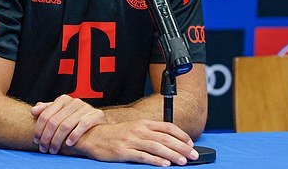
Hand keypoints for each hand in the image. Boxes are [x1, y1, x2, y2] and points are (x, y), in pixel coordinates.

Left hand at [30, 94, 107, 153]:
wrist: (97, 123)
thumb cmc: (75, 120)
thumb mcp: (60, 113)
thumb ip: (47, 111)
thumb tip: (33, 110)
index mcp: (63, 100)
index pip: (46, 115)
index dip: (39, 129)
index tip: (36, 141)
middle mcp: (74, 101)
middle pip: (54, 121)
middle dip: (47, 137)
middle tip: (44, 149)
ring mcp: (86, 107)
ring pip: (66, 125)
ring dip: (57, 140)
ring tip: (54, 150)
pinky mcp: (96, 115)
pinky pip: (83, 125)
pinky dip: (75, 135)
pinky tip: (69, 144)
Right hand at [69, 119, 199, 165]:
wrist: (93, 136)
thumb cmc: (115, 134)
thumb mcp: (134, 128)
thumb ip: (150, 133)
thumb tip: (168, 141)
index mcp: (143, 123)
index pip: (167, 127)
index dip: (181, 135)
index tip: (190, 144)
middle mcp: (139, 130)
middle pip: (166, 138)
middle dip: (182, 147)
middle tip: (194, 155)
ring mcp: (131, 140)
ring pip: (157, 147)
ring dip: (173, 154)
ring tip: (183, 161)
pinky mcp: (124, 151)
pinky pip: (143, 156)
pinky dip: (155, 160)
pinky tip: (165, 164)